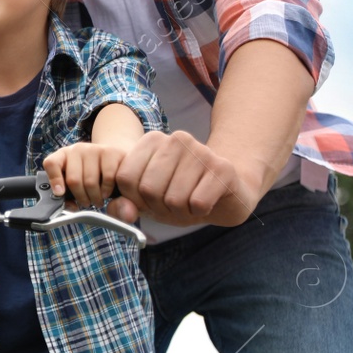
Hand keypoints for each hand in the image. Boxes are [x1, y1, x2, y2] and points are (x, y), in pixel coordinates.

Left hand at [42, 142, 125, 210]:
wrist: (112, 159)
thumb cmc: (90, 173)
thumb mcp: (76, 179)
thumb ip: (68, 193)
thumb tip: (71, 206)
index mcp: (63, 155)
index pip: (52, 163)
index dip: (54, 180)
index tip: (59, 193)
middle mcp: (77, 149)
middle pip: (73, 180)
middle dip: (81, 197)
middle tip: (86, 203)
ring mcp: (95, 149)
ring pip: (90, 181)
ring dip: (94, 197)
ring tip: (97, 200)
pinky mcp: (112, 152)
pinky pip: (108, 178)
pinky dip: (107, 190)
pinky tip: (107, 192)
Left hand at [111, 130, 256, 227]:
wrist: (227, 195)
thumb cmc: (180, 196)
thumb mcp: (147, 201)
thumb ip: (126, 205)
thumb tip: (125, 213)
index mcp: (152, 140)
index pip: (125, 178)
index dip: (135, 198)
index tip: (150, 198)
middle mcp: (176, 139)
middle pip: (148, 188)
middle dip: (159, 207)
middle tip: (174, 203)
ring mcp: (201, 150)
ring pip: (173, 199)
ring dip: (181, 212)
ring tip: (190, 202)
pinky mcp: (222, 168)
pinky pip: (198, 203)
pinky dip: (199, 212)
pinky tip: (206, 202)